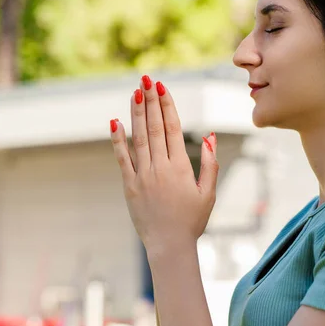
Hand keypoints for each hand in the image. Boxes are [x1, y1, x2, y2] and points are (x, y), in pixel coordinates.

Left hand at [110, 76, 218, 257]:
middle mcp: (160, 168)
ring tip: (134, 92)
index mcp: (180, 168)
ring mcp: (143, 176)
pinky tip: (115, 121)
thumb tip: (209, 135)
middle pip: (154, 127)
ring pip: (138, 138)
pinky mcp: (129, 186)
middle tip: (146, 79)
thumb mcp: (208, 192)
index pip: (172, 129)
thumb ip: (209, 163)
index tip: (162, 87)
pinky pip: (122, 158)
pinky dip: (118, 139)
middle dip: (150, 102)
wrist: (169, 246)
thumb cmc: (192, 220)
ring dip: (136, 113)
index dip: (167, 106)